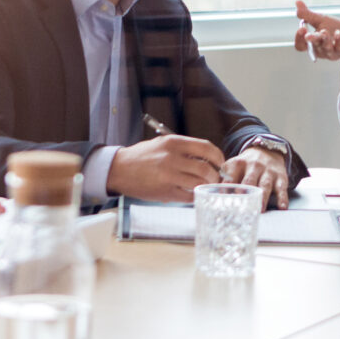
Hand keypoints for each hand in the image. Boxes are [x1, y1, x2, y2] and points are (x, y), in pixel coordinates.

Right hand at [107, 134, 224, 201]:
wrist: (119, 169)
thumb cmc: (143, 156)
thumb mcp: (163, 144)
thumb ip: (184, 149)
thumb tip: (208, 158)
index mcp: (174, 143)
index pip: (206, 148)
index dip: (218, 157)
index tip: (220, 163)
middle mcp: (172, 158)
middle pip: (206, 168)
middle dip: (216, 176)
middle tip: (216, 179)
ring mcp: (169, 176)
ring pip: (199, 183)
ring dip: (207, 186)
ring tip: (206, 186)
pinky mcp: (165, 191)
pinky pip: (188, 195)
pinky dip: (195, 195)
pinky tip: (193, 193)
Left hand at [220, 146, 288, 209]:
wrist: (268, 151)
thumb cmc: (246, 166)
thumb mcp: (233, 167)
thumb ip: (224, 180)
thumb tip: (211, 196)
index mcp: (238, 164)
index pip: (231, 177)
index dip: (226, 189)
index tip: (223, 201)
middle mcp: (254, 165)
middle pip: (249, 181)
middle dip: (245, 193)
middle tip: (242, 207)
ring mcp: (268, 171)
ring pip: (265, 185)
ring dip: (262, 197)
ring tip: (260, 209)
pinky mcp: (280, 177)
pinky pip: (282, 188)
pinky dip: (282, 198)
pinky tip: (282, 207)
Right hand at [295, 0, 339, 61]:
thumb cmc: (334, 29)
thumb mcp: (320, 20)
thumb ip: (308, 14)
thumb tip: (297, 2)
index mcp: (312, 44)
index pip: (300, 45)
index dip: (299, 38)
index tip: (301, 28)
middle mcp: (321, 50)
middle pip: (312, 47)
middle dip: (311, 39)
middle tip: (308, 34)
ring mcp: (332, 52)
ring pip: (326, 48)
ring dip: (325, 40)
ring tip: (324, 31)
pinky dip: (338, 41)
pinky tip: (338, 33)